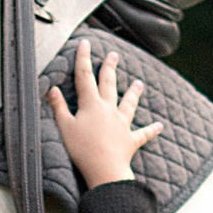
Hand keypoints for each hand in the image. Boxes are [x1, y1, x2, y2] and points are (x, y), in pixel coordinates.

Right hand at [46, 40, 163, 190]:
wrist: (105, 169)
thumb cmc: (82, 149)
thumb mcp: (65, 127)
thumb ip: (59, 107)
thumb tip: (52, 88)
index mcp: (91, 105)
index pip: (85, 77)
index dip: (84, 59)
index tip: (85, 44)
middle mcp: (108, 109)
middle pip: (109, 84)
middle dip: (110, 68)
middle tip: (114, 55)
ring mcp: (121, 124)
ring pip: (128, 104)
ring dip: (133, 93)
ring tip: (139, 83)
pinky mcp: (130, 140)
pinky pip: (143, 133)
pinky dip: (151, 130)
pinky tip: (160, 126)